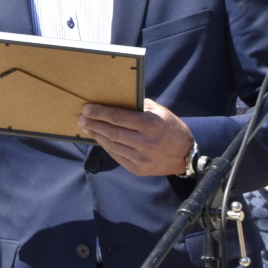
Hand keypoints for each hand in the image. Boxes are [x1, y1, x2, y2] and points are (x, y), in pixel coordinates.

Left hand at [78, 98, 193, 176]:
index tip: (86, 109)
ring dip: (97, 135)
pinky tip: (100, 139)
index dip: (99, 113)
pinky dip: (106, 146)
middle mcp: (144, 142)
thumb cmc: (170, 128)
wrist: (185, 155)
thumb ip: (139, 106)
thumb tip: (117, 99)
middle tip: (81, 118)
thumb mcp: (160, 112)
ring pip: (111, 145)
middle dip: (93, 124)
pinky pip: (116, 156)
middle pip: (111, 132)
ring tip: (88, 128)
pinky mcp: (138, 169)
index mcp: (150, 124)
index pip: (117, 117)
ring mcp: (140, 158)